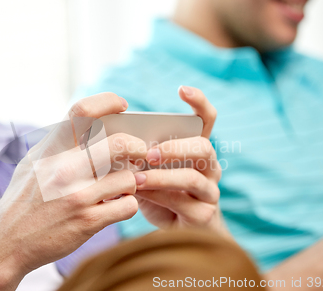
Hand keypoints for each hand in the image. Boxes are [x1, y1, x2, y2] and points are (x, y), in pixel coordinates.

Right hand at [0, 93, 146, 290]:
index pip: (82, 112)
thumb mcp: (33, 163)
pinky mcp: (88, 221)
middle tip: (141, 151)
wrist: (6, 243)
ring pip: (128, 178)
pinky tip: (116, 206)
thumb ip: (60, 145)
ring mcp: (77, 196)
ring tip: (122, 186)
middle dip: (137, 146)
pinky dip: (127, 205)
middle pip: (119, 144)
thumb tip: (92, 127)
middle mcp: (64, 169)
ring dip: (132, 182)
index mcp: (50, 150)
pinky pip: (127, 205)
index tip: (122, 105)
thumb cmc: (23, 200)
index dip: (107, 102)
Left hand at [134, 86, 228, 236]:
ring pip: (193, 177)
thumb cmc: (158, 193)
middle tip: (150, 152)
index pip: (207, 120)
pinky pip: (183, 202)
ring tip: (138, 177)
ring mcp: (210, 191)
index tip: (181, 89)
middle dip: (176, 147)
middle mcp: (209, 167)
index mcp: (196, 149)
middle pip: (204, 147)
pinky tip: (139, 194)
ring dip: (162, 176)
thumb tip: (112, 142)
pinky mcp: (204, 214)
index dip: (199, 103)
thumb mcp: (148, 170)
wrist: (175, 233)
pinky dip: (158, 196)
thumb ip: (138, 156)